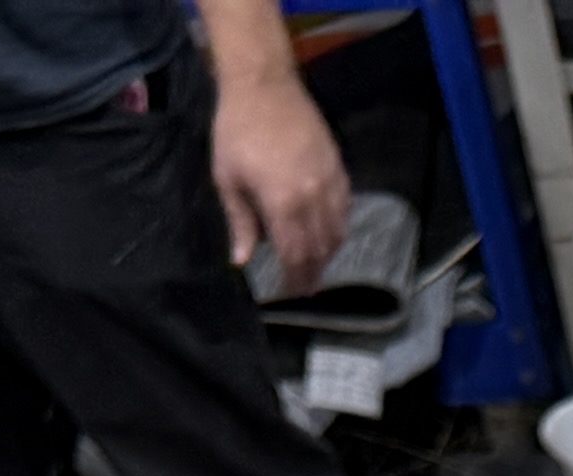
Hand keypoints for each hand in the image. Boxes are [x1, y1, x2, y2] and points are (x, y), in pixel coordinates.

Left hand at [205, 21, 352, 286]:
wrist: (264, 85)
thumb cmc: (236, 130)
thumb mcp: (227, 178)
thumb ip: (239, 222)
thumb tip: (241, 260)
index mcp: (282, 203)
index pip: (295, 254)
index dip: (295, 278)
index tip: (292, 292)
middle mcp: (312, 198)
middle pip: (320, 248)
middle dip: (313, 271)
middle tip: (306, 286)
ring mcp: (330, 182)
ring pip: (337, 231)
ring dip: (328, 252)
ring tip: (317, 264)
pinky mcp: (338, 167)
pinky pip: (344, 208)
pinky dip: (337, 226)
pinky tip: (327, 232)